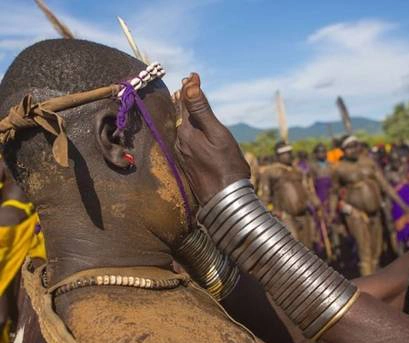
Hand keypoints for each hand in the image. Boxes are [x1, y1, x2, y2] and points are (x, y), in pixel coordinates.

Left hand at [176, 73, 250, 204]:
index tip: (193, 75)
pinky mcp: (188, 165)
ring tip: (189, 102)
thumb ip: (202, 110)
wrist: (226, 200)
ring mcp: (183, 155)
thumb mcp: (218, 134)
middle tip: (189, 84)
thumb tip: (190, 85)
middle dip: (186, 99)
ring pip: (184, 129)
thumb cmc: (227, 166)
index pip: (185, 103)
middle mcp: (180, 143)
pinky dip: (190, 130)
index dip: (189, 88)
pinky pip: (187, 141)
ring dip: (187, 115)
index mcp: (187, 132)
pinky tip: (194, 130)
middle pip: (182, 116)